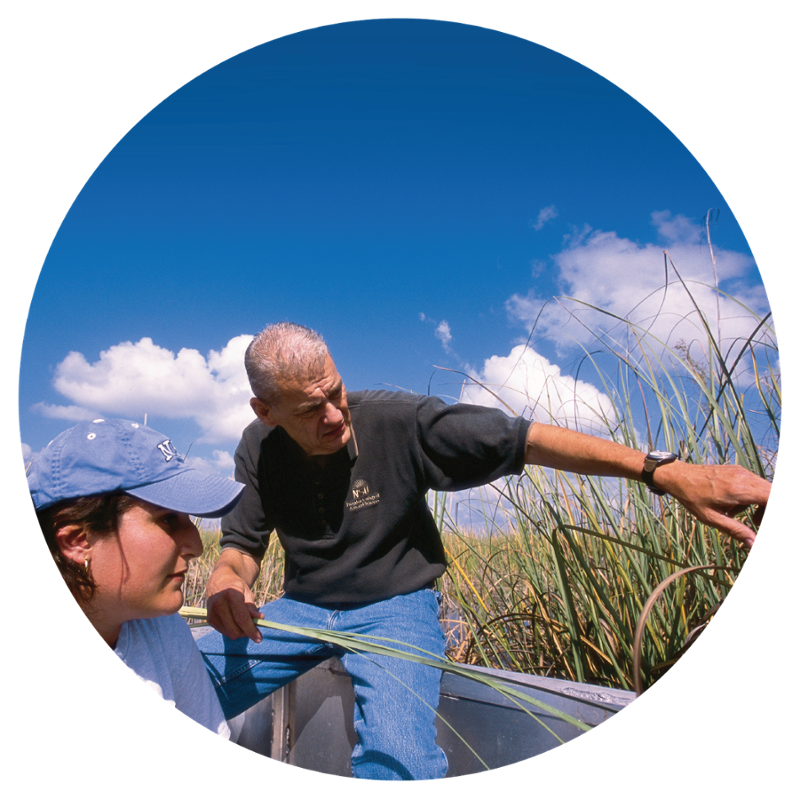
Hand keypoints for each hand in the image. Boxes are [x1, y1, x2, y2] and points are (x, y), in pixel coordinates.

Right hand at [205, 550, 264, 641]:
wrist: (219, 580)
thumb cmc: (236, 586)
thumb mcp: (248, 593)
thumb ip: (252, 607)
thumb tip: (260, 619)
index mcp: (230, 595)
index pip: (241, 618)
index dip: (251, 630)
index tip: (259, 638)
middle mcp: (218, 604)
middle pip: (234, 630)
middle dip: (246, 632)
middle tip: (253, 627)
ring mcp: (212, 612)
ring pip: (229, 633)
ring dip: (239, 632)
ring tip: (244, 622)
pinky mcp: (209, 619)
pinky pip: (223, 632)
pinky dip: (231, 630)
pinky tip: (234, 621)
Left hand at [654, 461, 770, 548]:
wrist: (678, 476)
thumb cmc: (692, 498)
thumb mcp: (712, 518)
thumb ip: (736, 530)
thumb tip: (754, 544)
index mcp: (739, 489)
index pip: (771, 497)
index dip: (770, 511)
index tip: (759, 523)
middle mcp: (744, 477)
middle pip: (771, 493)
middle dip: (768, 510)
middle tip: (756, 522)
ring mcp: (741, 471)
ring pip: (765, 488)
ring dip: (761, 504)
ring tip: (739, 515)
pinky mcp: (737, 470)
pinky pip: (754, 483)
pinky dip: (752, 496)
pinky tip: (733, 505)